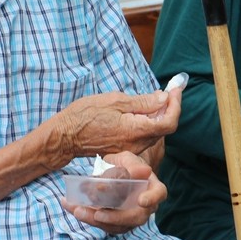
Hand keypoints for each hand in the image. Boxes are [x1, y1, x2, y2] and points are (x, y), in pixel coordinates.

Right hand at [48, 89, 179, 168]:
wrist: (64, 136)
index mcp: (136, 131)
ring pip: (155, 132)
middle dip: (169, 108)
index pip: (169, 122)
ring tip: (154, 98)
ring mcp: (131, 149)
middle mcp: (136, 144)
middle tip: (167, 91)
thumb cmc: (85, 115)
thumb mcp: (115, 101)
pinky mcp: (125, 150)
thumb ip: (144, 102)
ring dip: (159, 115)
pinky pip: (143, 136)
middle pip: (164, 128)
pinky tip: (141, 111)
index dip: (176, 105)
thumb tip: (164, 98)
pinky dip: (148, 122)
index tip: (175, 89)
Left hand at [63, 151, 165, 233]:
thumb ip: (129, 166)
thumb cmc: (125, 164)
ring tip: (76, 209)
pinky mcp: (114, 222)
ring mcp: (129, 217)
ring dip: (94, 220)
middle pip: (135, 217)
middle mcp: (144, 206)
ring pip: (116, 225)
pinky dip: (86, 216)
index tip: (141, 201)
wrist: (115, 173)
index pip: (159, 194)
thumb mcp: (126, 159)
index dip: (152, 199)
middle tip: (97, 214)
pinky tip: (70, 206)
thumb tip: (133, 174)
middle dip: (115, 218)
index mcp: (152, 187)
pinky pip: (102, 224)